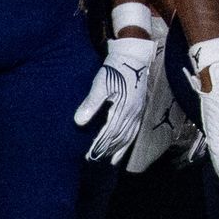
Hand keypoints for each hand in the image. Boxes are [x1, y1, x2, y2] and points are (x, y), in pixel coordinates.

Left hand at [75, 32, 158, 164]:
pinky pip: (135, 130)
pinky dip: (129, 141)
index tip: (88, 156)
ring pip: (128, 136)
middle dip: (107, 150)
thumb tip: (79, 122)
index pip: (108, 133)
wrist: (133, 58)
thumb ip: (91, 104)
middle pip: (119, 138)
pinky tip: (124, 146)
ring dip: (119, 149)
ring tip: (110, 160)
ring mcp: (137, 112)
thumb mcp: (100, 85)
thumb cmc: (114, 70)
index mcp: (121, 109)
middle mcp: (131, 114)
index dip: (98, 146)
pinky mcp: (139, 109)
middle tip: (95, 160)